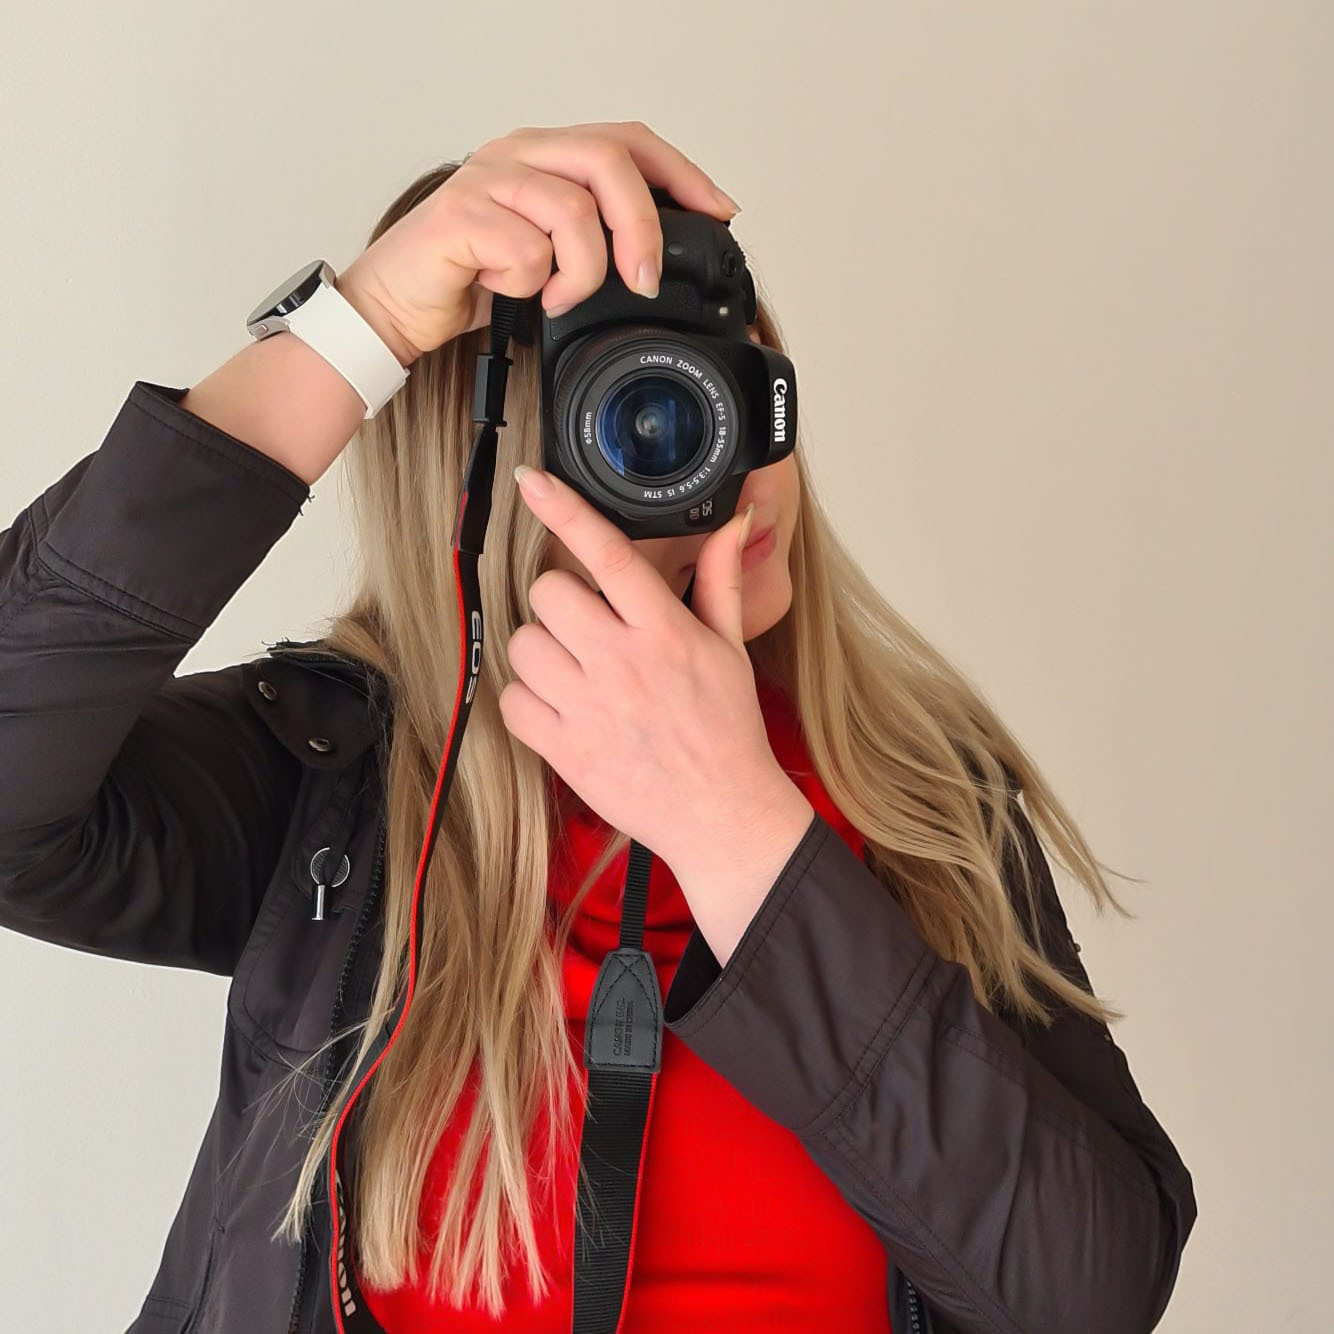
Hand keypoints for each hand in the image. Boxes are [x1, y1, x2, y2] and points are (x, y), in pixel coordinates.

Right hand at [336, 120, 740, 364]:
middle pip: (609, 160)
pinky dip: (531, 285)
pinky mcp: (459, 217)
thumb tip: (659, 260)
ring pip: (573, 209)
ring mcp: (487, 179)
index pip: (627, 140)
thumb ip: (594, 240)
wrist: (396, 306)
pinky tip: (516, 295)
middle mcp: (518, 155)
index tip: (720, 212)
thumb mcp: (549, 257)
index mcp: (545, 157)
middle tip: (646, 280)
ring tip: (560, 299)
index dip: (681, 173)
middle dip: (644, 226)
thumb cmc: (469, 278)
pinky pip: (526, 249)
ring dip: (582, 272)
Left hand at [499, 465, 812, 900]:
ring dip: (541, 652)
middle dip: (559, 604)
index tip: (533, 482)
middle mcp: (623, 664)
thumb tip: (733, 522)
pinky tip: (559, 708)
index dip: (565, 511)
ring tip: (575, 673)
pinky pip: (512, 702)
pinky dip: (527, 702)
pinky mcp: (565, 749)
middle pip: (548, 594)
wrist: (722, 814)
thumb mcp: (731, 649)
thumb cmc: (727, 731)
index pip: (607, 556)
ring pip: (523, 645)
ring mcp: (590, 708)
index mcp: (665, 632)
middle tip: (585, 628)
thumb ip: (720, 580)